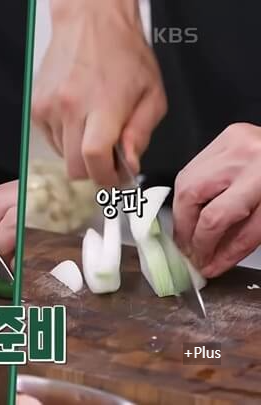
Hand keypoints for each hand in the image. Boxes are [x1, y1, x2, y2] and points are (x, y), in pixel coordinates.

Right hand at [32, 0, 165, 186]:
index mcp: (103, 105)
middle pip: (74, 166)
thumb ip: (141, 134)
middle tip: (108, 160)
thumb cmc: (124, 54)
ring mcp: (49, 108)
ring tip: (93, 126)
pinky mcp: (36, 108)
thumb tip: (129, 164)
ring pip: (61, 155)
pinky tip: (78, 117)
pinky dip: (65, 137)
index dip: (106, 178)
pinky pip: (50, 139)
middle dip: (93, 170)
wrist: (90, 23)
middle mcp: (70, 108)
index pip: (95, 159)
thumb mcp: (152, 94)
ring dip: (78, 151)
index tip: (115, 179)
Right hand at [173, 123, 260, 277]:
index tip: (201, 262)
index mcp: (259, 177)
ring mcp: (229, 142)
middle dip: (184, 228)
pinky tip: (198, 208)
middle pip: (189, 196)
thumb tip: (212, 261)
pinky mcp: (225, 137)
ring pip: (184, 182)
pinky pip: (193, 169)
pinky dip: (192, 192)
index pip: (215, 218)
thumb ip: (241, 241)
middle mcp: (240, 154)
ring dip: (183, 212)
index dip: (203, 245)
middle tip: (189, 249)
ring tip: (191, 232)